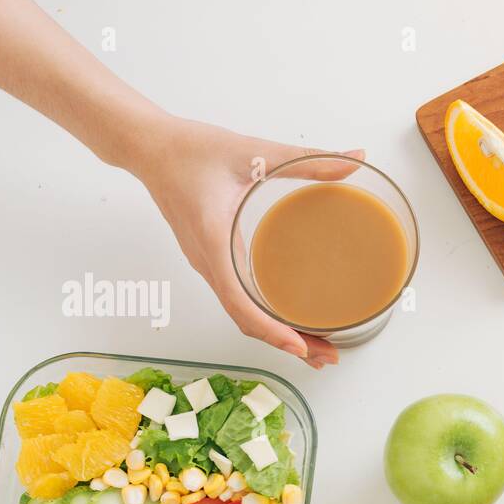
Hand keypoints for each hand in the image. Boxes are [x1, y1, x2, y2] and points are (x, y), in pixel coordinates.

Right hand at [130, 116, 360, 368]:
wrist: (147, 146)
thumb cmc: (190, 148)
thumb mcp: (254, 151)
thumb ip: (308, 159)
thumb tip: (356, 160)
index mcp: (214, 240)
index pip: (239, 302)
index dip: (270, 330)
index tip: (299, 348)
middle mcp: (208, 262)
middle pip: (246, 319)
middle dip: (286, 343)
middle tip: (327, 357)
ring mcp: (208, 264)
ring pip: (242, 313)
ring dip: (277, 334)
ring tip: (316, 347)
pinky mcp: (211, 260)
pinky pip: (237, 299)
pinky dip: (264, 317)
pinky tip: (288, 319)